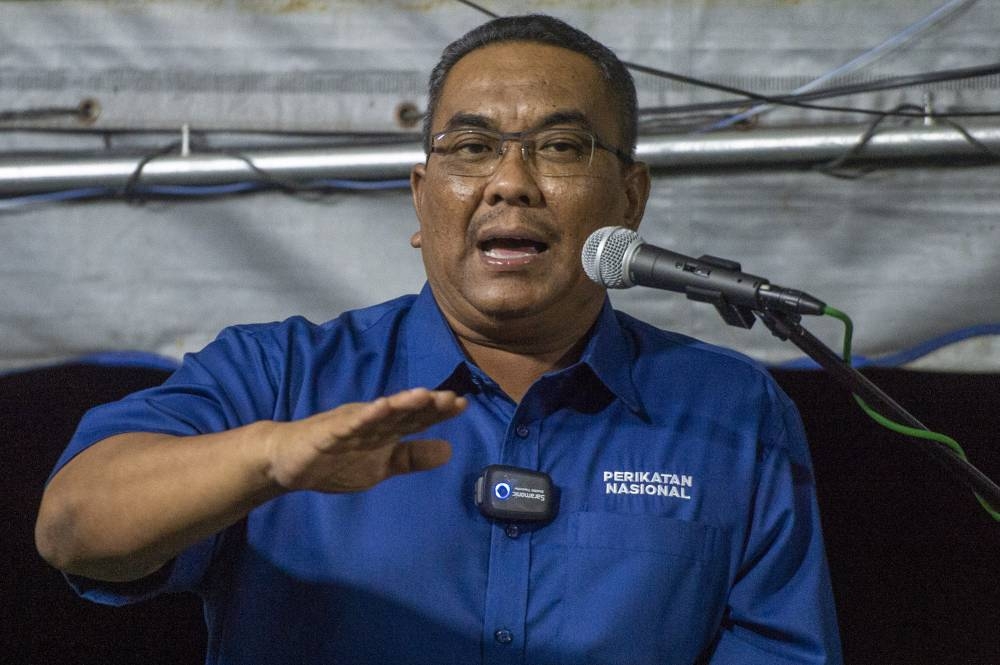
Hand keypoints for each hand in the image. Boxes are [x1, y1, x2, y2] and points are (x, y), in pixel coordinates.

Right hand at [262, 387, 466, 492]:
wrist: (286, 462)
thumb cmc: (335, 460)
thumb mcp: (381, 466)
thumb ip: (412, 458)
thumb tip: (449, 450)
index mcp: (384, 430)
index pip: (416, 419)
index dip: (438, 413)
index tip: (462, 405)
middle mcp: (371, 421)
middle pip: (403, 412)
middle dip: (427, 405)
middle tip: (452, 398)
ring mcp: (350, 425)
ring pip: (380, 413)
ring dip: (401, 404)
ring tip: (424, 395)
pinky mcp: (328, 433)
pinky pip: (349, 424)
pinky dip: (365, 416)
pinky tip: (380, 407)